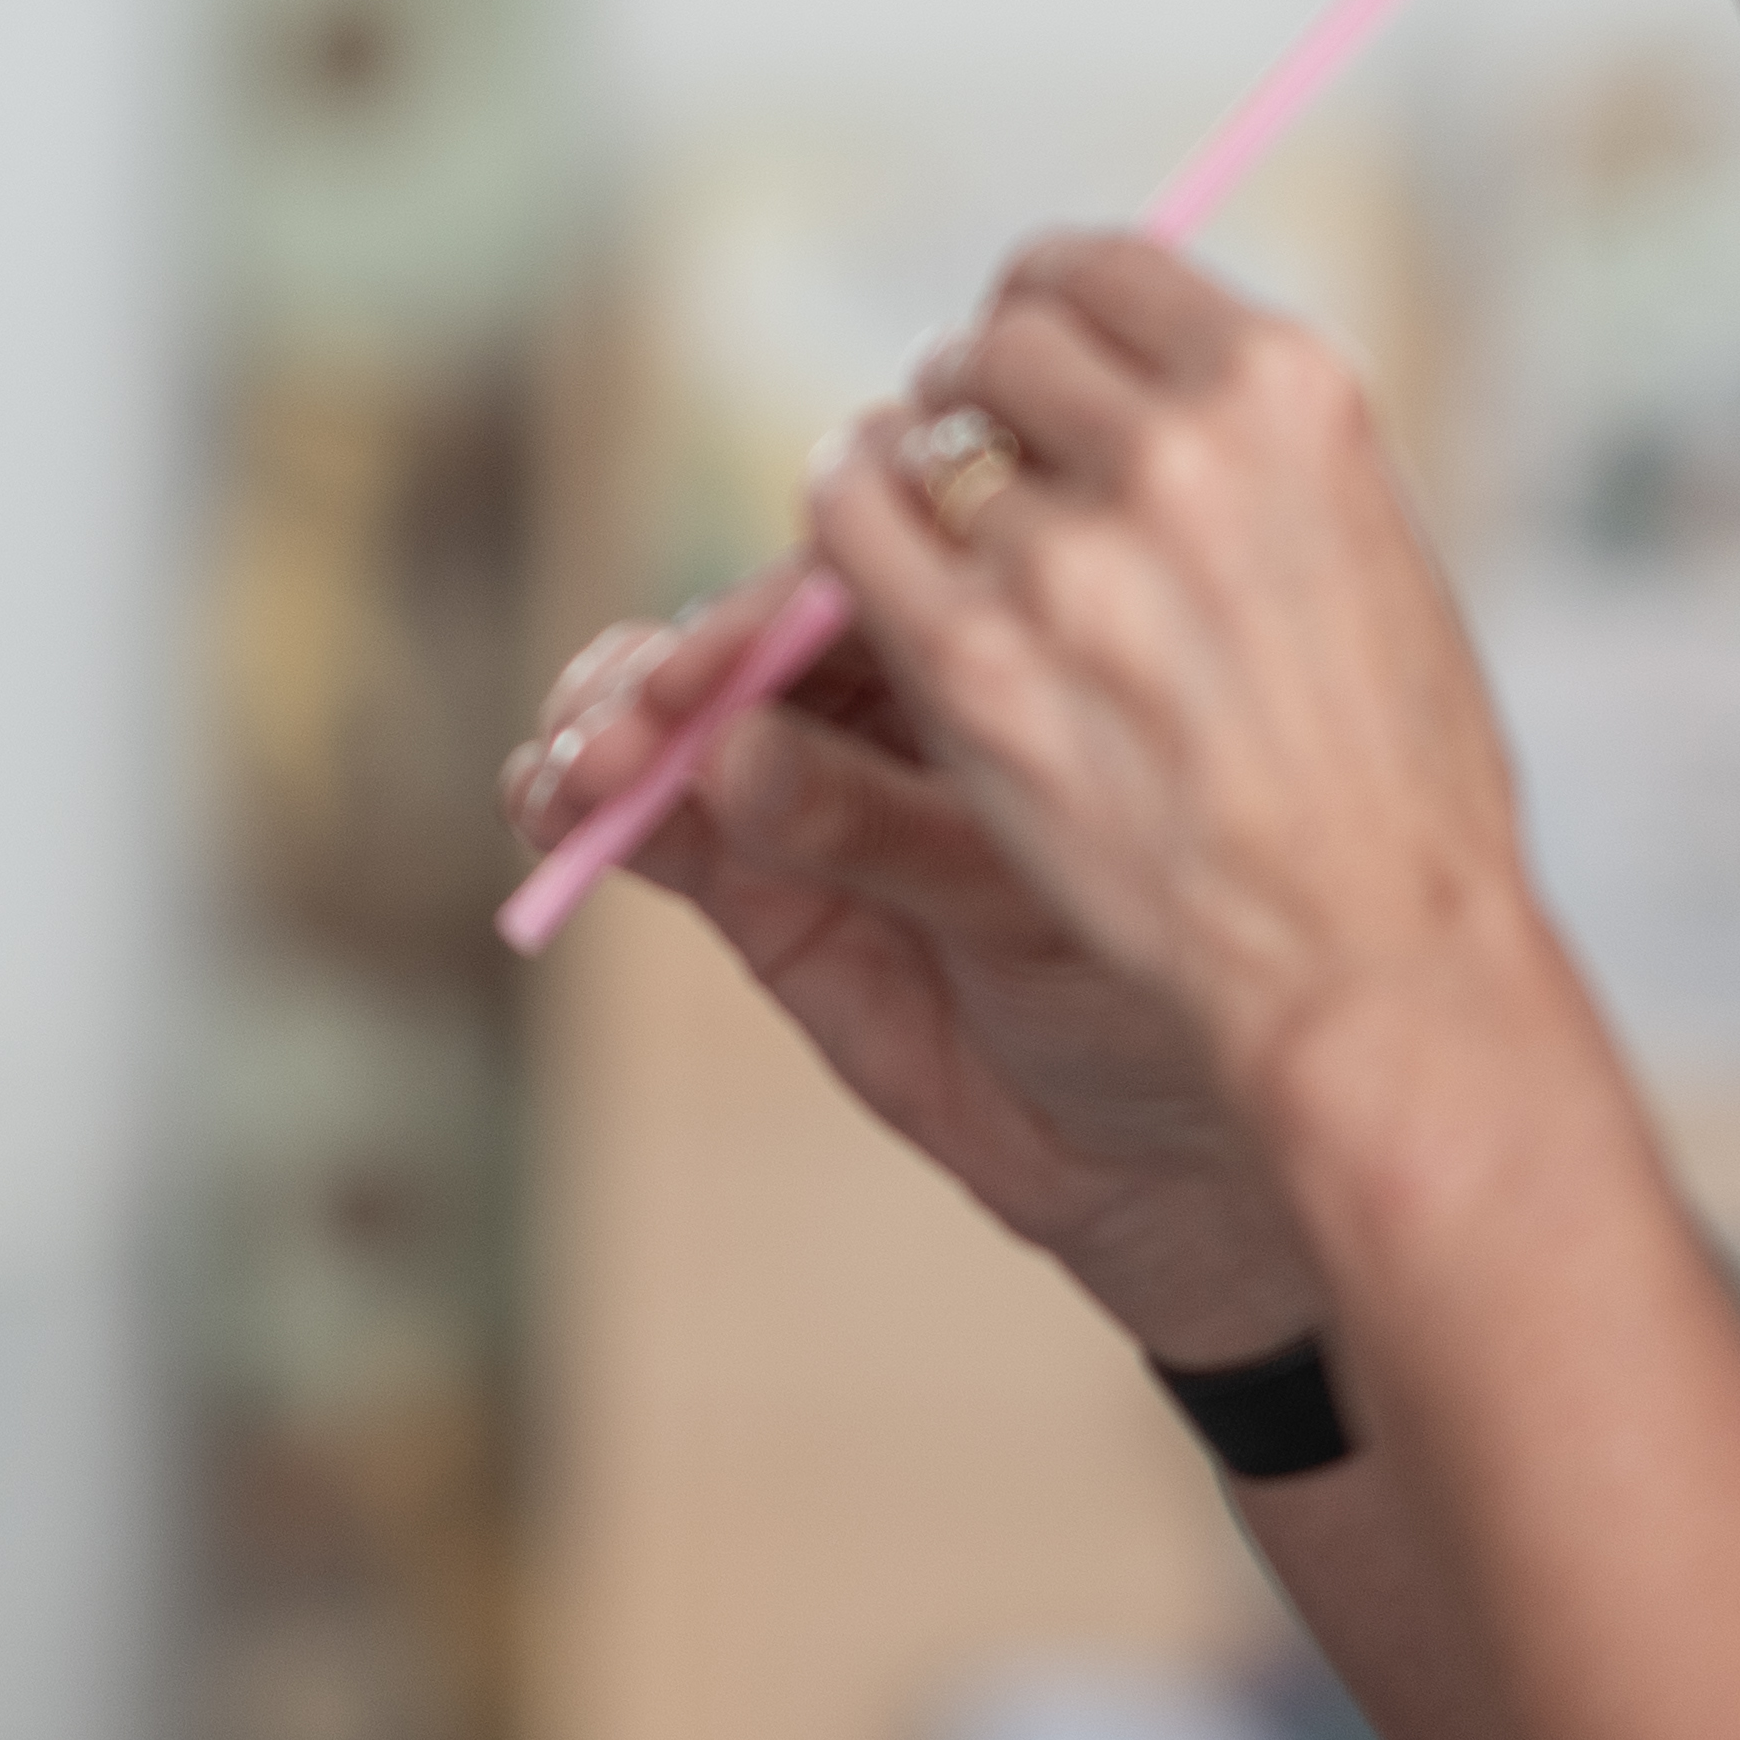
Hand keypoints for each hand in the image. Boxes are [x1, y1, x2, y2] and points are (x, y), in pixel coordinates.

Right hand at [509, 561, 1328, 1361]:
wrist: (1193, 1149)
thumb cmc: (1170, 982)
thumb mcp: (1029, 892)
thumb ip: (882, 825)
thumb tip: (735, 755)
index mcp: (1000, 650)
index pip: (855, 590)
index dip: (758, 620)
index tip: (702, 665)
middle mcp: (902, 705)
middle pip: (751, 646)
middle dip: (666, 679)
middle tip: (613, 728)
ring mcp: (824, 795)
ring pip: (691, 728)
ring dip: (612, 732)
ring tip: (570, 773)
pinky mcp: (768, 896)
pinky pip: (669, 831)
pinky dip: (602, 811)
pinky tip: (546, 802)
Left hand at [787, 233, 1559, 1189]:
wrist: (1373, 958)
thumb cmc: (1391, 780)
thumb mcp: (1369, 544)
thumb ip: (1252, 446)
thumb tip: (1136, 366)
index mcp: (1288, 390)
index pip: (1100, 267)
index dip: (1042, 305)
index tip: (1024, 351)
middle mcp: (1177, 449)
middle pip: (996, 342)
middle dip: (974, 396)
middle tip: (973, 459)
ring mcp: (1067, 557)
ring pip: (910, 440)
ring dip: (904, 474)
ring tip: (927, 531)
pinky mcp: (972, 663)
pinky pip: (846, 529)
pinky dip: (842, 533)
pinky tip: (864, 568)